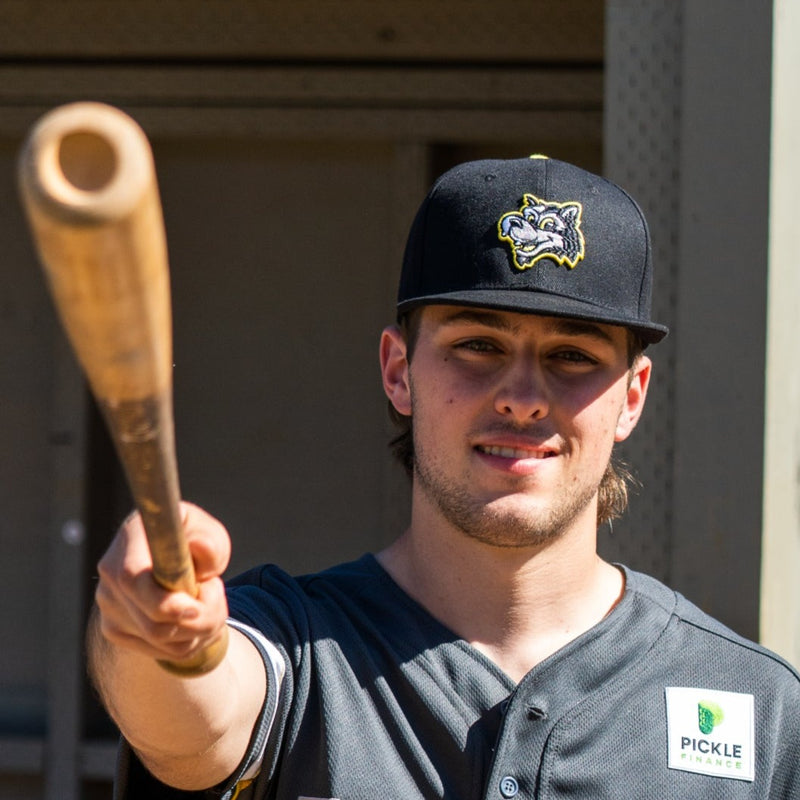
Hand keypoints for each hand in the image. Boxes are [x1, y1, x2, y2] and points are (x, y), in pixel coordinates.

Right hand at [94, 502, 230, 663]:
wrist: (172, 556)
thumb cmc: (193, 540)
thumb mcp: (210, 532)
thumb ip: (210, 542)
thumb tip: (200, 548)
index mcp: (132, 537)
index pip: (133, 580)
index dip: (165, 603)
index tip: (196, 609)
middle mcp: (111, 571)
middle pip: (152, 622)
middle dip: (199, 621)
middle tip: (218, 598)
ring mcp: (108, 604)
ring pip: (159, 640)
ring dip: (198, 631)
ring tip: (212, 605)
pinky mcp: (113, 628)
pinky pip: (158, 650)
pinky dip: (187, 641)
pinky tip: (196, 619)